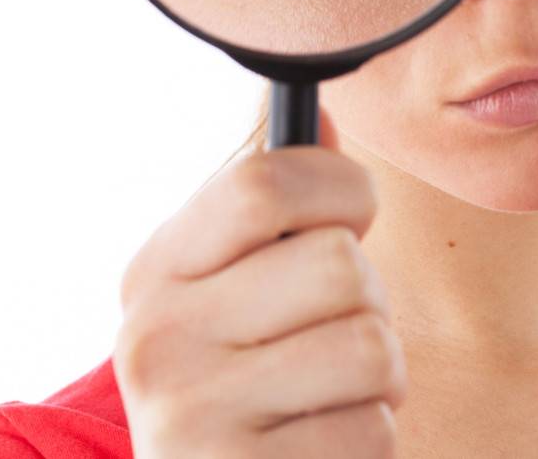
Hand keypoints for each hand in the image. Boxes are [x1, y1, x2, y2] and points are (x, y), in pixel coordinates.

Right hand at [114, 107, 405, 456]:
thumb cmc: (248, 384)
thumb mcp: (237, 291)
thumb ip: (276, 208)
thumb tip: (322, 112)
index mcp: (158, 270)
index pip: (265, 181)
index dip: (341, 189)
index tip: (351, 219)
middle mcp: (156, 336)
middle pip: (338, 264)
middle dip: (369, 302)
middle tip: (335, 339)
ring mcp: (190, 414)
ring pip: (370, 346)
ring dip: (381, 380)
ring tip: (333, 397)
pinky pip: (372, 430)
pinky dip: (369, 443)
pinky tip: (321, 449)